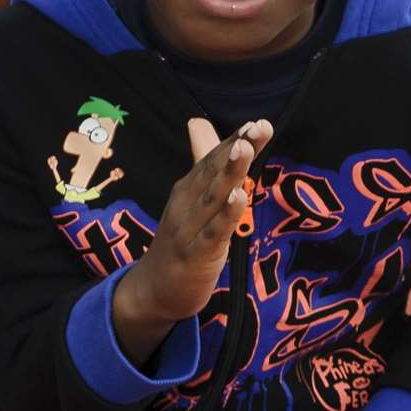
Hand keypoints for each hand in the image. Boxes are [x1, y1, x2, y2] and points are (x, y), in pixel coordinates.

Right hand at [115, 118, 272, 330]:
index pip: (213, 158)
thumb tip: (198, 121)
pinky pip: (213, 232)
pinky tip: (238, 197)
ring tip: (244, 150)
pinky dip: (225, 214)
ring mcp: (189, 228)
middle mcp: (187, 202)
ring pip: (213, 197)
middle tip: (257, 127)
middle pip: (214, 172)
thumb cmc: (181, 240)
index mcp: (188, 188)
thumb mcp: (192, 198)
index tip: (258, 123)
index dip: (235, 140)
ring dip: (229, 173)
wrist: (153, 289)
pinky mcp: (195, 254)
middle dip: (236, 149)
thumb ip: (203, 162)